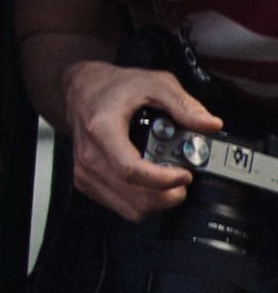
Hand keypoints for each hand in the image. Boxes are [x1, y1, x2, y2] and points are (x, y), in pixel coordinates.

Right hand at [63, 60, 219, 222]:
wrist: (82, 90)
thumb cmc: (113, 86)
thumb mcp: (154, 84)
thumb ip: (183, 104)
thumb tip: (210, 124)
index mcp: (103, 130)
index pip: (131, 170)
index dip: (164, 180)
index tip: (185, 175)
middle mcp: (90, 155)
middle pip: (136, 197)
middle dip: (170, 194)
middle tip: (183, 177)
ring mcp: (86, 171)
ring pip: (132, 209)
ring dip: (159, 201)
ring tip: (169, 180)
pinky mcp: (86, 181)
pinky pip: (122, 207)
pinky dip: (144, 202)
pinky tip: (151, 183)